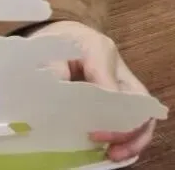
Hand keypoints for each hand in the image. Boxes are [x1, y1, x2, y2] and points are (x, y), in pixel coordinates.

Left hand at [29, 21, 154, 161]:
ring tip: (114, 154)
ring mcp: (124, 83)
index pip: (111, 86)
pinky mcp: (122, 95)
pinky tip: (113, 149)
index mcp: (99, 50)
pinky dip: (127, 136)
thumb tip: (60, 92)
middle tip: (107, 149)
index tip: (92, 132)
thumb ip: (52, 67)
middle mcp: (119, 67)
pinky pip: (133, 117)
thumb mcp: (48, 48)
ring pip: (141, 114)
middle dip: (126, 131)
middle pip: (137, 104)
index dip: (107, 114)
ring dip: (131, 138)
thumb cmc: (56, 41)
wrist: (63, 34)